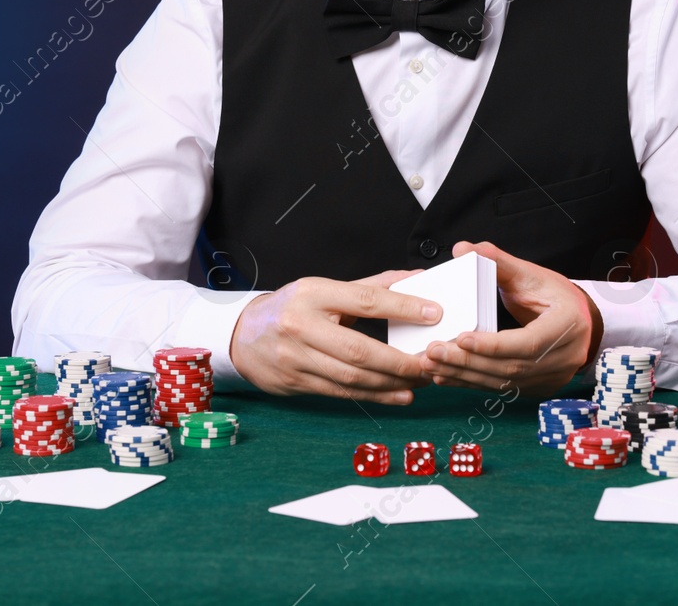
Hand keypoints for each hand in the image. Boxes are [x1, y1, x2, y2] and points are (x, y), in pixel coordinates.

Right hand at [230, 269, 440, 404]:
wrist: (242, 335)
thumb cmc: (292, 308)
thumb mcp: (325, 288)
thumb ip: (371, 286)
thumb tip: (416, 280)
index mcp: (313, 293)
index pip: (366, 300)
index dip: (403, 308)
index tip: (434, 313)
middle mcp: (302, 326)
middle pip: (360, 349)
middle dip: (400, 360)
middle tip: (430, 363)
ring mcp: (296, 358)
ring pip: (352, 377)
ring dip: (392, 383)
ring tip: (421, 381)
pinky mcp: (296, 382)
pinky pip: (342, 393)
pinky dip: (375, 396)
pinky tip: (398, 395)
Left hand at [418, 240, 603, 396]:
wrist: (579, 320)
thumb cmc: (556, 296)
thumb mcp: (531, 274)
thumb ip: (497, 261)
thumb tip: (462, 248)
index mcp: (568, 326)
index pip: (529, 343)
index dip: (494, 345)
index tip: (461, 338)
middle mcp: (564, 358)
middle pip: (511, 367)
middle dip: (468, 362)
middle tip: (433, 352)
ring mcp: (552, 378)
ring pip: (503, 382)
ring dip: (463, 375)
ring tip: (431, 365)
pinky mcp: (536, 387)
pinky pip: (501, 388)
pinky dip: (471, 382)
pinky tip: (445, 376)